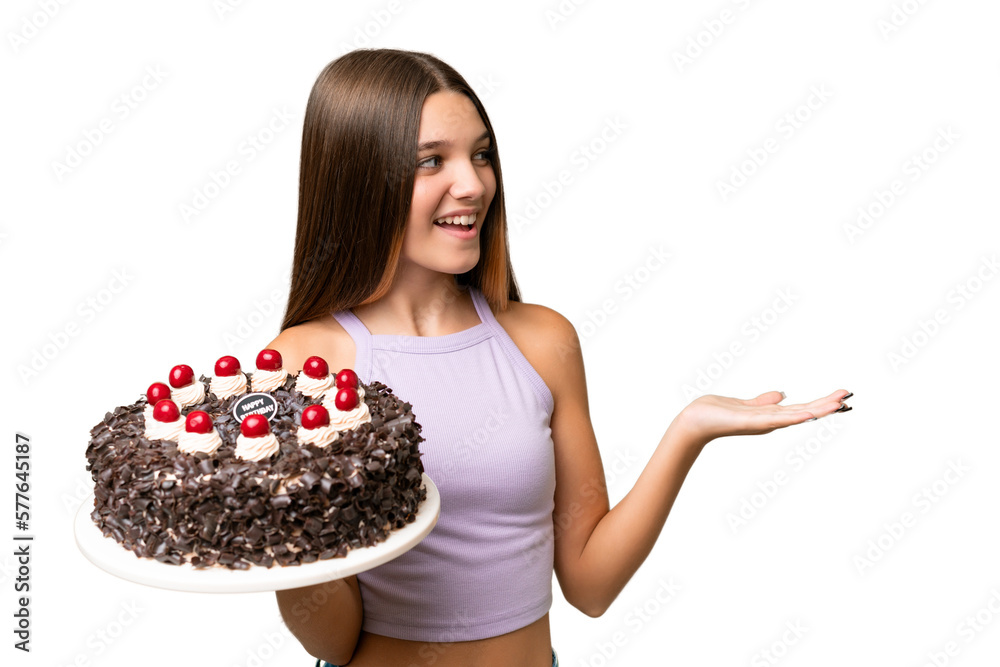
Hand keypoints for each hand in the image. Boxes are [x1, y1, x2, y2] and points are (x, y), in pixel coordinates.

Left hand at [674, 389, 850, 445]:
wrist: (695, 421)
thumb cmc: (717, 413)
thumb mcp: (746, 404)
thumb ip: (764, 401)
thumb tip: (781, 394)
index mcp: (771, 416)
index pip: (802, 409)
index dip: (822, 404)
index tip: (842, 397)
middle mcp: (770, 421)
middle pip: (805, 413)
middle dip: (826, 406)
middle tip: (849, 399)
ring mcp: (762, 423)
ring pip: (795, 416)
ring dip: (817, 410)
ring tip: (837, 404)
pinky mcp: (750, 422)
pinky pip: (775, 419)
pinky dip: (792, 417)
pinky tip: (807, 414)